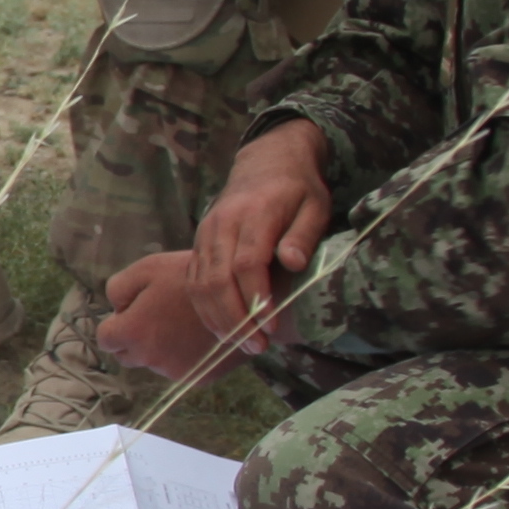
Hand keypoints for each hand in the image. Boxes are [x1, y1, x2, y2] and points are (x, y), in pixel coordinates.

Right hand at [110, 122, 333, 373]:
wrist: (267, 162)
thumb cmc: (298, 189)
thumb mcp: (315, 206)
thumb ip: (303, 235)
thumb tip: (292, 263)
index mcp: (255, 213)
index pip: (248, 263)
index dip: (257, 299)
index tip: (273, 326)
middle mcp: (223, 224)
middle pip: (218, 279)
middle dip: (236, 318)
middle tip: (258, 347)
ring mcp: (206, 233)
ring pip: (201, 283)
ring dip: (219, 319)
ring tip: (241, 345)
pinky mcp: (199, 242)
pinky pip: (193, 280)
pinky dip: (205, 308)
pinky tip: (224, 329)